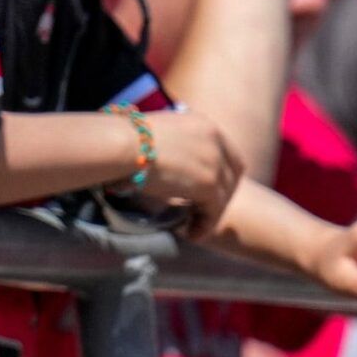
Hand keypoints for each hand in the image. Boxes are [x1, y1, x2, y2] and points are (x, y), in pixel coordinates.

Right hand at [137, 110, 241, 237]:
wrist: (123, 145)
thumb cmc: (125, 138)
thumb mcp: (160, 132)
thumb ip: (175, 143)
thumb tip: (169, 162)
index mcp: (204, 123)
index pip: (228, 152)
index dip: (223, 172)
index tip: (210, 188)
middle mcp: (216, 140)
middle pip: (233, 174)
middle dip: (222, 194)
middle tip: (205, 210)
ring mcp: (215, 162)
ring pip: (224, 196)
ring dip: (210, 213)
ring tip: (193, 226)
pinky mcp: (210, 184)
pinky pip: (213, 211)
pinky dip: (204, 225)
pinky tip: (191, 233)